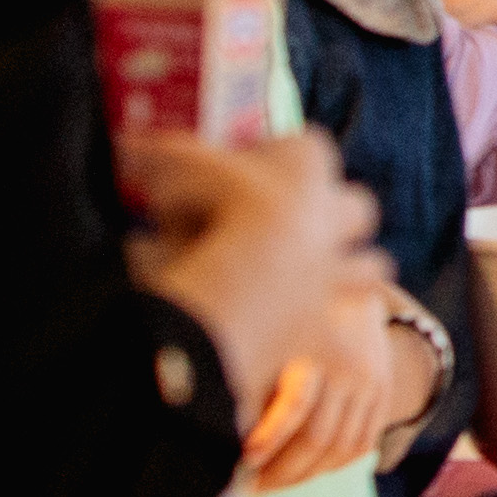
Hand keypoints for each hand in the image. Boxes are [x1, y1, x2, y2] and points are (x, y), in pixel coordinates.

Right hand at [124, 128, 389, 433]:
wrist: (245, 284)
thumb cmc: (212, 208)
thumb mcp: (175, 167)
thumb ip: (155, 154)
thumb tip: (125, 144)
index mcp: (306, 166)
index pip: (306, 146)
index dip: (276, 155)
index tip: (240, 168)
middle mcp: (333, 218)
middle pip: (358, 207)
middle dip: (338, 215)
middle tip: (299, 225)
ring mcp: (335, 276)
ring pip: (371, 268)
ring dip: (351, 274)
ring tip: (316, 283)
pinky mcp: (325, 332)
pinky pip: (341, 345)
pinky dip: (329, 349)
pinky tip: (309, 352)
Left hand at [233, 262, 403, 490]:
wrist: (346, 289)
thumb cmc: (292, 314)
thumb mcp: (271, 333)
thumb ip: (255, 376)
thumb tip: (222, 427)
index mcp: (316, 346)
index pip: (295, 410)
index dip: (268, 442)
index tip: (242, 462)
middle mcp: (349, 366)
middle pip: (318, 437)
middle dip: (281, 470)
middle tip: (250, 485)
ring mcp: (371, 382)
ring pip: (341, 448)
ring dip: (306, 475)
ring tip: (273, 482)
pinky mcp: (383, 392)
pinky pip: (362, 444)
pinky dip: (335, 465)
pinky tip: (308, 471)